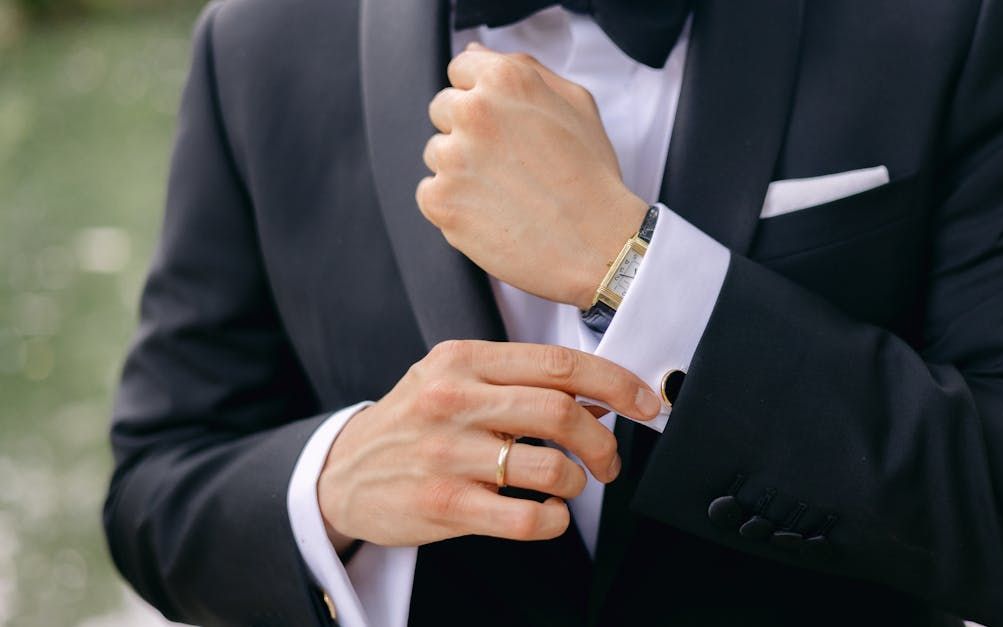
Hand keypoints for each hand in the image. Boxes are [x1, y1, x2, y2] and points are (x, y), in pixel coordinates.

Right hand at [317, 340, 661, 552]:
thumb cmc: (413, 422)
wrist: (342, 472)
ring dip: (578, 483)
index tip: (645, 402)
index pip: (558, 364)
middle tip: (609, 461)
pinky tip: (547, 516)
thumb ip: (518, 379)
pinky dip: (552, 521)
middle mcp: (453, 400)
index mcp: (463, 360)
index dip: (615, 382)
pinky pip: (523, 518)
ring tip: (570, 487)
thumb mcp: (454, 379)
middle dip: (604, 441)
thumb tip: (601, 391)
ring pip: (550, 468)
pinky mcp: (441, 504)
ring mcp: (446, 454)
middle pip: (561, 412)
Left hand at [418, 44, 646, 309]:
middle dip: (467, 131)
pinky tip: (491, 213)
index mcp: (505, 80)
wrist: (598, 244)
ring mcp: (453, 157)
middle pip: (443, 109)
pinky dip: (454, 205)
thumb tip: (477, 53)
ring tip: (504, 191)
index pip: (460, 69)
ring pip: (436, 153)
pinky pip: (429, 192)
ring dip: (461, 169)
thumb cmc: (592, 176)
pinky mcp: (441, 200)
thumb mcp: (576, 104)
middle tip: (508, 162)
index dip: (480, 95)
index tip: (499, 122)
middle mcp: (474, 111)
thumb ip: (525, 69)